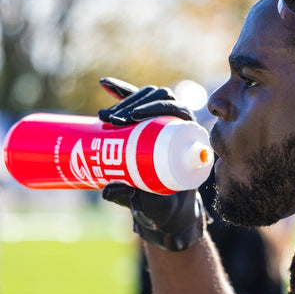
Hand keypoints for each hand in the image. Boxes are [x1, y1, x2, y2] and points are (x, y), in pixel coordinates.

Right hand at [98, 77, 205, 250]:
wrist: (165, 209)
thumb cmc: (166, 206)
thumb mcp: (153, 205)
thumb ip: (134, 200)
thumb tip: (108, 188)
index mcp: (190, 137)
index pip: (178, 109)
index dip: (156, 107)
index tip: (133, 118)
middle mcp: (179, 124)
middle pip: (159, 99)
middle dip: (134, 104)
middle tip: (113, 120)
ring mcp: (161, 121)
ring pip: (145, 99)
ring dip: (124, 101)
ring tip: (104, 117)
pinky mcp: (145, 123)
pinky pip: (134, 104)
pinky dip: (120, 92)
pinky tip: (105, 84)